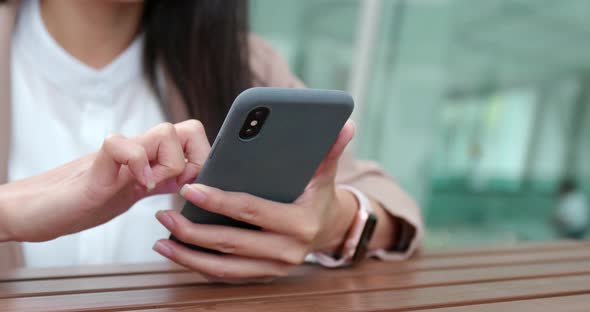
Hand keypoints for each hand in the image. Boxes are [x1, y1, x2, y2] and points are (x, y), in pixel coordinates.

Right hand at [0, 120, 209, 241]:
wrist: (36, 210)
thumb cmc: (83, 202)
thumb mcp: (133, 194)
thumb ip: (160, 183)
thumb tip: (193, 184)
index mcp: (149, 158)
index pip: (192, 137)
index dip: (203, 160)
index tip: (194, 188)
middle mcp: (137, 150)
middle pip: (188, 128)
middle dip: (195, 159)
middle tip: (177, 186)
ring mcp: (118, 155)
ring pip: (164, 132)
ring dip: (169, 164)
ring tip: (150, 186)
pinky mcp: (95, 167)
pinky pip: (121, 145)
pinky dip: (136, 164)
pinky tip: (134, 185)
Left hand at [153, 120, 357, 282]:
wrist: (328, 229)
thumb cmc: (318, 195)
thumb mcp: (325, 173)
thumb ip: (331, 149)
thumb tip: (346, 123)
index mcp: (300, 223)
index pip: (252, 210)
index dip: (219, 201)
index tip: (190, 187)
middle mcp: (287, 252)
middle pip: (231, 243)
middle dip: (193, 230)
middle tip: (164, 214)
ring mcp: (274, 268)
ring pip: (224, 267)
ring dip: (188, 255)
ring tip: (161, 238)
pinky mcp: (262, 275)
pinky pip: (225, 276)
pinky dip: (198, 266)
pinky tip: (176, 252)